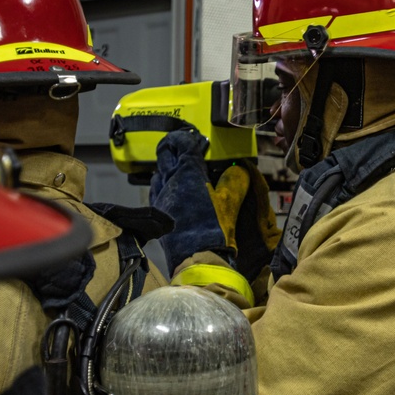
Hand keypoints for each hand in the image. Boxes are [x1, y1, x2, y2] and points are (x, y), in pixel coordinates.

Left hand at [149, 129, 280, 280]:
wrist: (197, 257)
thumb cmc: (215, 228)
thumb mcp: (230, 201)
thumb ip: (234, 180)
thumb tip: (238, 170)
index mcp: (187, 172)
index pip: (181, 144)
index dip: (187, 138)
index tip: (195, 139)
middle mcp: (169, 181)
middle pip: (165, 154)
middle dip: (173, 147)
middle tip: (184, 147)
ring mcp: (161, 197)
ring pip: (158, 172)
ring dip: (167, 166)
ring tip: (178, 168)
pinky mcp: (158, 212)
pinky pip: (156, 190)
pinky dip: (163, 184)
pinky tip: (171, 190)